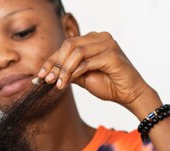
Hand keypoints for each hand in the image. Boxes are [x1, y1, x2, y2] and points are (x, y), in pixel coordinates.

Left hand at [36, 32, 157, 117]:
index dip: (51, 60)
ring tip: (56, 84)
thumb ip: (69, 71)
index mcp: (94, 39)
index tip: (39, 75)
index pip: (67, 45)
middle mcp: (101, 37)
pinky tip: (65, 83)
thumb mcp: (84, 77)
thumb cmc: (110, 85)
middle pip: (69, 45)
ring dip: (63, 69)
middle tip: (46, 79)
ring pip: (76, 52)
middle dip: (55, 63)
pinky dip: (73, 73)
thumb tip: (49, 73)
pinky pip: (85, 62)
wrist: (130, 94)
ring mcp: (107, 44)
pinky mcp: (111, 55)